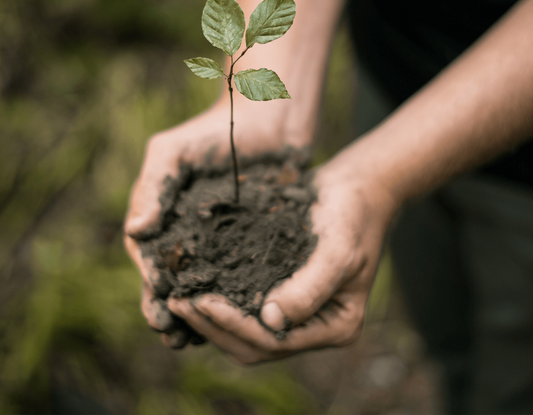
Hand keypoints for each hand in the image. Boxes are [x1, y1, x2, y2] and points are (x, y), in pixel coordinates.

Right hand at [124, 99, 295, 347]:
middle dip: (172, 310)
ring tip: (201, 341)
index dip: (150, 287)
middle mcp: (189, 232)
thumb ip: (153, 186)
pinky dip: (237, 298)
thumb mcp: (174, 150)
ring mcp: (221, 238)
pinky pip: (242, 274)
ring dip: (202, 314)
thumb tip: (136, 231)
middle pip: (176, 280)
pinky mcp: (253, 240)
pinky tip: (242, 318)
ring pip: (207, 285)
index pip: (148, 259)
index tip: (156, 312)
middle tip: (174, 338)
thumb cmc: (214, 131)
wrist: (266, 119)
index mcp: (163, 216)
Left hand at [166, 155, 398, 362]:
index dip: (236, 326)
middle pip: (257, 344)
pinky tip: (197, 284)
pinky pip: (248, 306)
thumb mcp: (338, 250)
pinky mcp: (282, 291)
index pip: (277, 341)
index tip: (202, 302)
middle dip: (215, 327)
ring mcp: (297, 311)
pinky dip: (222, 301)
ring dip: (212, 319)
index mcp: (335, 326)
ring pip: (247, 330)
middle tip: (178, 302)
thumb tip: (270, 321)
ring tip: (178, 297)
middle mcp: (315, 326)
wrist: (355, 188)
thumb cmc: (353, 215)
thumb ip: (309, 289)